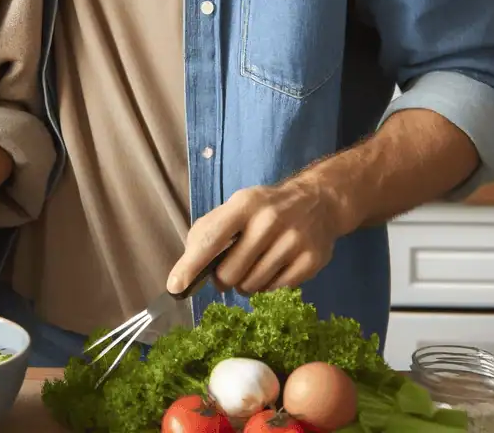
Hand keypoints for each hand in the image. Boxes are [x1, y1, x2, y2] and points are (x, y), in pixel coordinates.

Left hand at [166, 176, 354, 297]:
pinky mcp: (311, 260)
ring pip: (252, 286)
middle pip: (230, 272)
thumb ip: (208, 233)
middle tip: (230, 272)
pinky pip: (276, 291)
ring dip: (246, 285)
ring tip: (254, 268)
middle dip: (224, 279)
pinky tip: (273, 270)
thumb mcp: (236, 208)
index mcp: (245, 204)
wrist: (318, 202)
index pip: (211, 238)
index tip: (175, 286)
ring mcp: (293, 241)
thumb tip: (186, 271)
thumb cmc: (264, 209)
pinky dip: (268, 288)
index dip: (191, 265)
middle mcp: (270, 220)